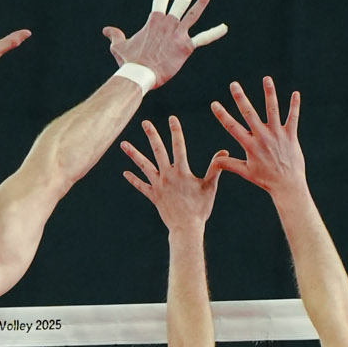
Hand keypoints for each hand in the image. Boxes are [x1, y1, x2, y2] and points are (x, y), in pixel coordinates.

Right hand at [104, 0, 226, 88]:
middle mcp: (168, 22)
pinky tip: (224, 28)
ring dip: (202, 0)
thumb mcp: (120, 46)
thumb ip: (115, 36)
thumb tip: (106, 30)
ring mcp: (178, 33)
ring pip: (193, 13)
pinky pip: (202, 38)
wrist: (138, 75)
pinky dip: (214, 33)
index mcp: (154, 20)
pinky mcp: (185, 47)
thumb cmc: (129, 62)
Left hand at [120, 116, 221, 232]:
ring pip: (144, 166)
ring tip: (123, 144)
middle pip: (158, 151)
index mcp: (182, 171)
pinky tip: (125, 173)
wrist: (186, 228)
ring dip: (133, 154)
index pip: (179, 146)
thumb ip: (215, 168)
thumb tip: (224, 152)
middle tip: (145, 122)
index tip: (172, 118)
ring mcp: (158, 186)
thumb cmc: (200, 209)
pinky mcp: (153, 196)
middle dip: (152, 135)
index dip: (176, 131)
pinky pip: (141, 186)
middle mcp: (168, 175)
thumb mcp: (210, 187)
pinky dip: (133, 180)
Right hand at [210, 76, 306, 197]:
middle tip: (234, 84)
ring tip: (266, 78)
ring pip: (272, 110)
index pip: (232, 127)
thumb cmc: (266, 179)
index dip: (222, 115)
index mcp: (250, 145)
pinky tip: (296, 93)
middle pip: (249, 114)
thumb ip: (229, 164)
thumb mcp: (246, 172)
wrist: (287, 185)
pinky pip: (293, 117)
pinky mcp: (290, 135)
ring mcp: (277, 135)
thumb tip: (215, 161)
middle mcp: (263, 137)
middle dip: (241, 98)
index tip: (214, 104)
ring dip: (269, 93)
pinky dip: (294, 106)